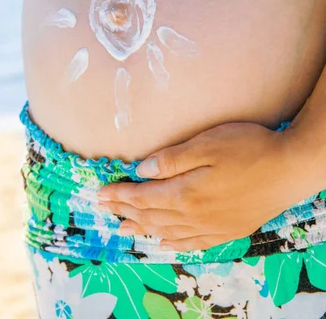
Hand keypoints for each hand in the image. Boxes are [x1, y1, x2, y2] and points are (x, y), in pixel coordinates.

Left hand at [97, 122, 311, 250]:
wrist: (289, 169)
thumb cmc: (248, 149)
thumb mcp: (206, 144)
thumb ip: (171, 160)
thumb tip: (141, 170)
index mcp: (186, 193)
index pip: (144, 196)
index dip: (120, 195)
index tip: (100, 193)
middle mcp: (195, 216)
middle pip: (152, 216)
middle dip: (126, 211)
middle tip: (104, 209)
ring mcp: (212, 227)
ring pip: (168, 232)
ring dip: (144, 228)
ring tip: (125, 227)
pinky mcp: (227, 231)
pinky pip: (192, 244)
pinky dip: (174, 244)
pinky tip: (166, 243)